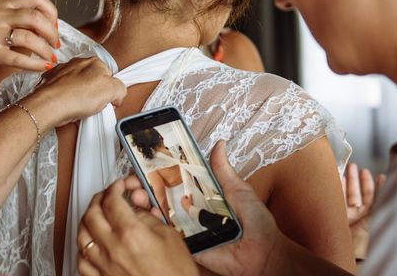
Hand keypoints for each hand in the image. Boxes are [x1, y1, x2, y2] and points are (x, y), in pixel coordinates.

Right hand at [0, 0, 58, 75]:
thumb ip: (19, 17)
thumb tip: (49, 25)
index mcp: (2, 3)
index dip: (50, 11)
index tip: (54, 26)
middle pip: (35, 17)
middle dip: (52, 32)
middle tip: (56, 45)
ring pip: (29, 38)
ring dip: (46, 50)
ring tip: (51, 58)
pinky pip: (18, 58)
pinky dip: (36, 64)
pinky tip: (43, 67)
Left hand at [21, 57, 126, 129]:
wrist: (49, 106)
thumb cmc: (76, 97)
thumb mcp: (113, 91)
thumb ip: (121, 89)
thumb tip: (119, 93)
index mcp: (94, 62)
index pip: (109, 76)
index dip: (110, 91)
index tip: (108, 101)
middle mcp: (77, 63)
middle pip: (94, 80)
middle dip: (95, 93)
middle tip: (94, 105)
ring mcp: (63, 72)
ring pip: (78, 86)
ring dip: (81, 97)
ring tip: (80, 108)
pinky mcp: (51, 83)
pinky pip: (65, 92)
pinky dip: (67, 99)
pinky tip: (69, 107)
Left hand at [77, 178, 198, 275]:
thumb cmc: (176, 274)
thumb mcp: (169, 237)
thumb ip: (148, 217)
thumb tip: (136, 205)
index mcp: (131, 234)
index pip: (113, 201)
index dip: (115, 187)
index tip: (120, 186)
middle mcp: (112, 249)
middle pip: (92, 214)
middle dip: (99, 199)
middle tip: (107, 195)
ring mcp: (103, 267)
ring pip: (81, 235)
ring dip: (87, 220)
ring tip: (96, 215)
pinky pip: (81, 260)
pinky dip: (83, 247)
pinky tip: (90, 243)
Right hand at [124, 141, 279, 275]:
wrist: (262, 252)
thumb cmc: (255, 222)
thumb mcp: (238, 189)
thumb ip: (222, 170)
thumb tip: (220, 144)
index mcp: (201, 196)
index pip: (174, 182)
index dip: (156, 174)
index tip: (142, 165)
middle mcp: (190, 211)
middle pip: (160, 197)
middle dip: (142, 187)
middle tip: (133, 181)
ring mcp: (186, 228)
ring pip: (158, 215)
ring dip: (143, 204)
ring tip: (136, 195)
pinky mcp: (187, 245)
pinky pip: (167, 236)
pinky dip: (154, 226)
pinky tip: (148, 214)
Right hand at [342, 163, 386, 259]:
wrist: (347, 254)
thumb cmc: (364, 240)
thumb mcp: (376, 218)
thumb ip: (379, 201)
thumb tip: (387, 184)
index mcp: (373, 217)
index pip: (376, 198)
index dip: (378, 187)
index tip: (381, 176)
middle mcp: (361, 216)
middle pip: (361, 195)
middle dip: (361, 180)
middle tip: (361, 168)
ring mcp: (347, 216)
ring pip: (348, 194)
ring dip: (349, 180)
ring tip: (350, 167)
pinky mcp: (335, 215)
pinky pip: (336, 198)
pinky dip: (337, 187)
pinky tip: (338, 177)